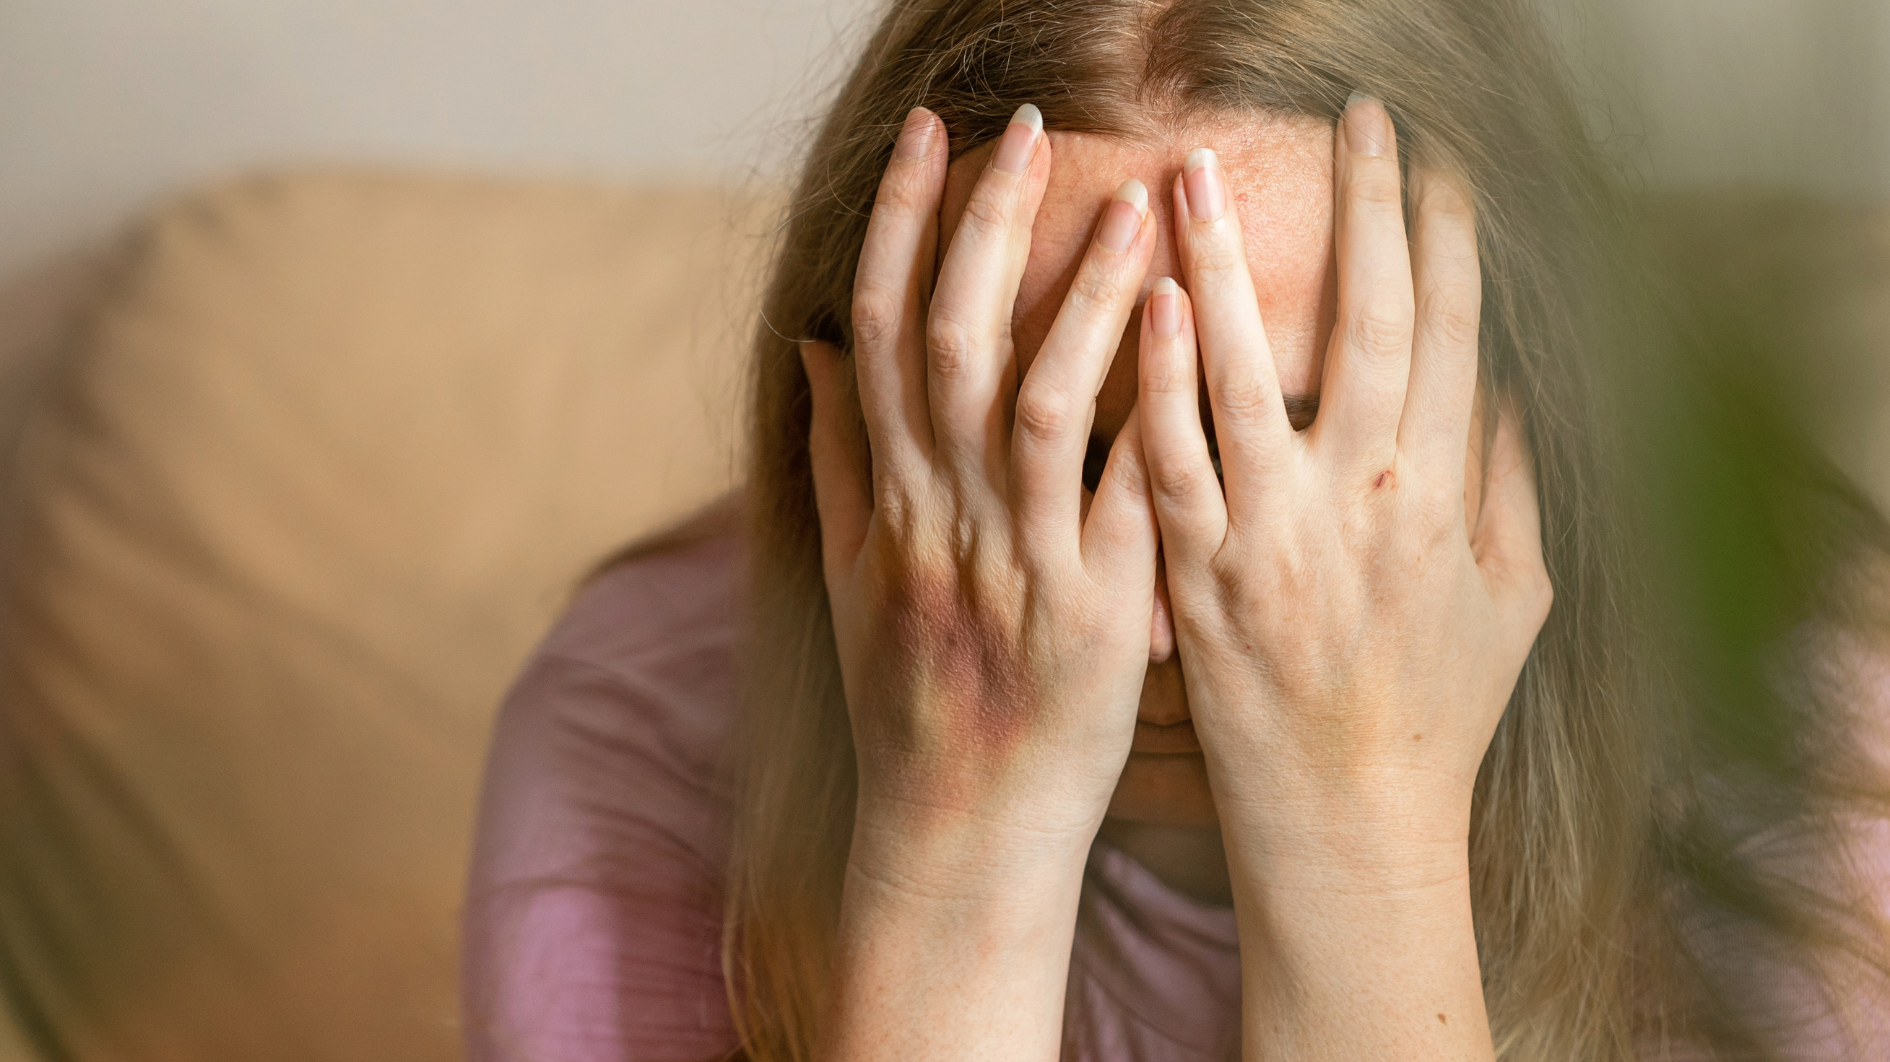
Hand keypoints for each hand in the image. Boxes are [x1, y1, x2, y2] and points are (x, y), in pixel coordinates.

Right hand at [805, 103, 1158, 1061]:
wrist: (956, 835)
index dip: (897, 224)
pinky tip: (1184, 331)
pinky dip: (1140, 412)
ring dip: (1076, 294)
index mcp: (885, 501)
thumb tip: (816, 344)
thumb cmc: (912, 702)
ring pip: (1029, 402)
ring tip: (1134, 200)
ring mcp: (1012, 568)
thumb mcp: (848, 577)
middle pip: (945, 342)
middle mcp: (937, 521)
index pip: (878, 333)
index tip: (926, 134)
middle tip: (1026, 123)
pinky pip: (1114, 501)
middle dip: (980, 222)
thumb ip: (834, 456)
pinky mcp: (1089, 618)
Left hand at [1137, 97, 1549, 1058]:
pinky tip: (1145, 305)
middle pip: (1372, 329)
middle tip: (1353, 121)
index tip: (1437, 162)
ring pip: (1253, 378)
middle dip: (1366, 213)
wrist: (1346, 818)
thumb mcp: (1512, 600)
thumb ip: (1510, 486)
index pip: (1457, 336)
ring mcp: (1275, 540)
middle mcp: (1367, 505)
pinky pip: (1171, 463)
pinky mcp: (1196, 576)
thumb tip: (1507, 384)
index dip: (1449, 241)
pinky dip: (1160, 383)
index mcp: (1446, 500)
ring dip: (1226, 267)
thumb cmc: (1435, 711)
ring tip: (1196, 174)